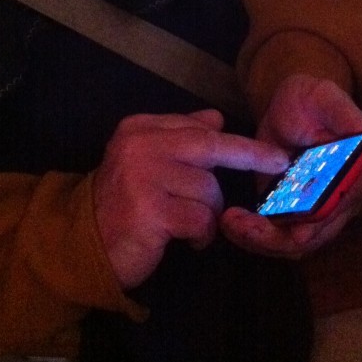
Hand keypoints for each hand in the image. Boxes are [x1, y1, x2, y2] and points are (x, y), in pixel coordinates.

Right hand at [92, 108, 289, 289]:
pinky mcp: (150, 212)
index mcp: (139, 129)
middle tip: (279, 163)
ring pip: (208, 190)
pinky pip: (200, 219)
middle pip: (208, 147)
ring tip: (189, 224)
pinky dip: (202, 234)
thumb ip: (179, 137)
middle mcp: (139, 147)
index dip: (235, 139)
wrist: (82, 243)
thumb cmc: (121, 201)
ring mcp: (143, 178)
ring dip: (209, 213)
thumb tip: (217, 119)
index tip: (270, 150)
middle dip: (250, 156)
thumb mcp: (144, 160)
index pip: (196, 128)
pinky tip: (186, 239)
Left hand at [220, 75, 361, 257]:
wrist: (293, 107)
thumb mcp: (326, 97)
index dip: (313, 224)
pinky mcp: (296, 214)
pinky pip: (279, 236)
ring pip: (294, 244)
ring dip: (261, 241)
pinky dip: (256, 236)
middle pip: (314, 236)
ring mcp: (319, 212)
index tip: (284, 227)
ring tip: (230, 222)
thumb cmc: (312, 99)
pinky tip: (233, 222)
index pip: (337, 210)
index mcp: (358, 176)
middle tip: (236, 223)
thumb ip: (346, 114)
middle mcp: (344, 201)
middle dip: (274, 238)